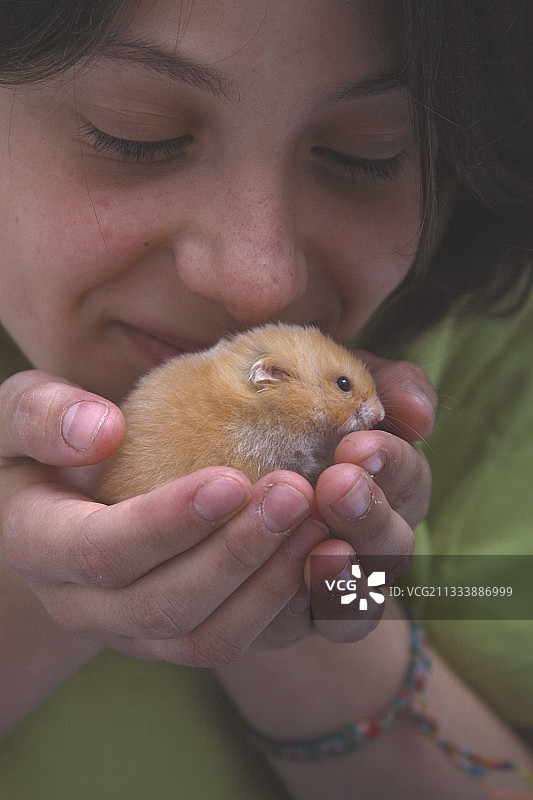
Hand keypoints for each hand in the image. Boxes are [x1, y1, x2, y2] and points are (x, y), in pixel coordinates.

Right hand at [0, 371, 326, 669]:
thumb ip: (40, 415)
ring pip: (208, 641)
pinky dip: (284, 610)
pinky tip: (320, 559)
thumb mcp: (19, 415)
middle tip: (296, 494)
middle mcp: (85, 607)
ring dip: (270, 586)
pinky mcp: (178, 638)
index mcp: (39, 547)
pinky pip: (238, 644)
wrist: (61, 506)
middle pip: (165, 607)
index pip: (101, 552)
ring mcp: (134, 633)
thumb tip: (99, 430)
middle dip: (237, 554)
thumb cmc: (44, 447)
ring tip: (318, 524)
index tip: (232, 480)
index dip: (167, 524)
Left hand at [256, 354, 435, 645]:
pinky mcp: (294, 620)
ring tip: (319, 549)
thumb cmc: (282, 424)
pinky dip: (305, 610)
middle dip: (369, 514)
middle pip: (393, 543)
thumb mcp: (327, 387)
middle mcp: (370, 541)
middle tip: (337, 485)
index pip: (407, 477)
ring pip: (361, 597)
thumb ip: (378, 384)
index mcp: (383, 484)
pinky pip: (311, 628)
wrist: (220, 500)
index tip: (358, 444)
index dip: (392, 464)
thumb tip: (418, 411)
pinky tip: (283, 584)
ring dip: (342, 574)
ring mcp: (336, 587)